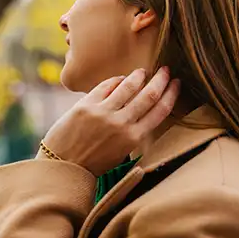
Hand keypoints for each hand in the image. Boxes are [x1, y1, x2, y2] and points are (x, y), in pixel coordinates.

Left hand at [42, 67, 179, 175]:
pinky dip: (115, 80)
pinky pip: (106, 86)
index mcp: (133, 138)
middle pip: (149, 95)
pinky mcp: (86, 105)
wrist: (62, 166)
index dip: (171, 94)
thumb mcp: (120, 153)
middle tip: (165, 70)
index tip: (176, 84)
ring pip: (128, 86)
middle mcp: (121, 124)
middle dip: (160, 80)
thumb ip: (133, 133)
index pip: (160, 111)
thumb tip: (142, 109)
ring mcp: (103, 113)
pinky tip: (119, 79)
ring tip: (142, 72)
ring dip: (138, 76)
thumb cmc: (91, 163)